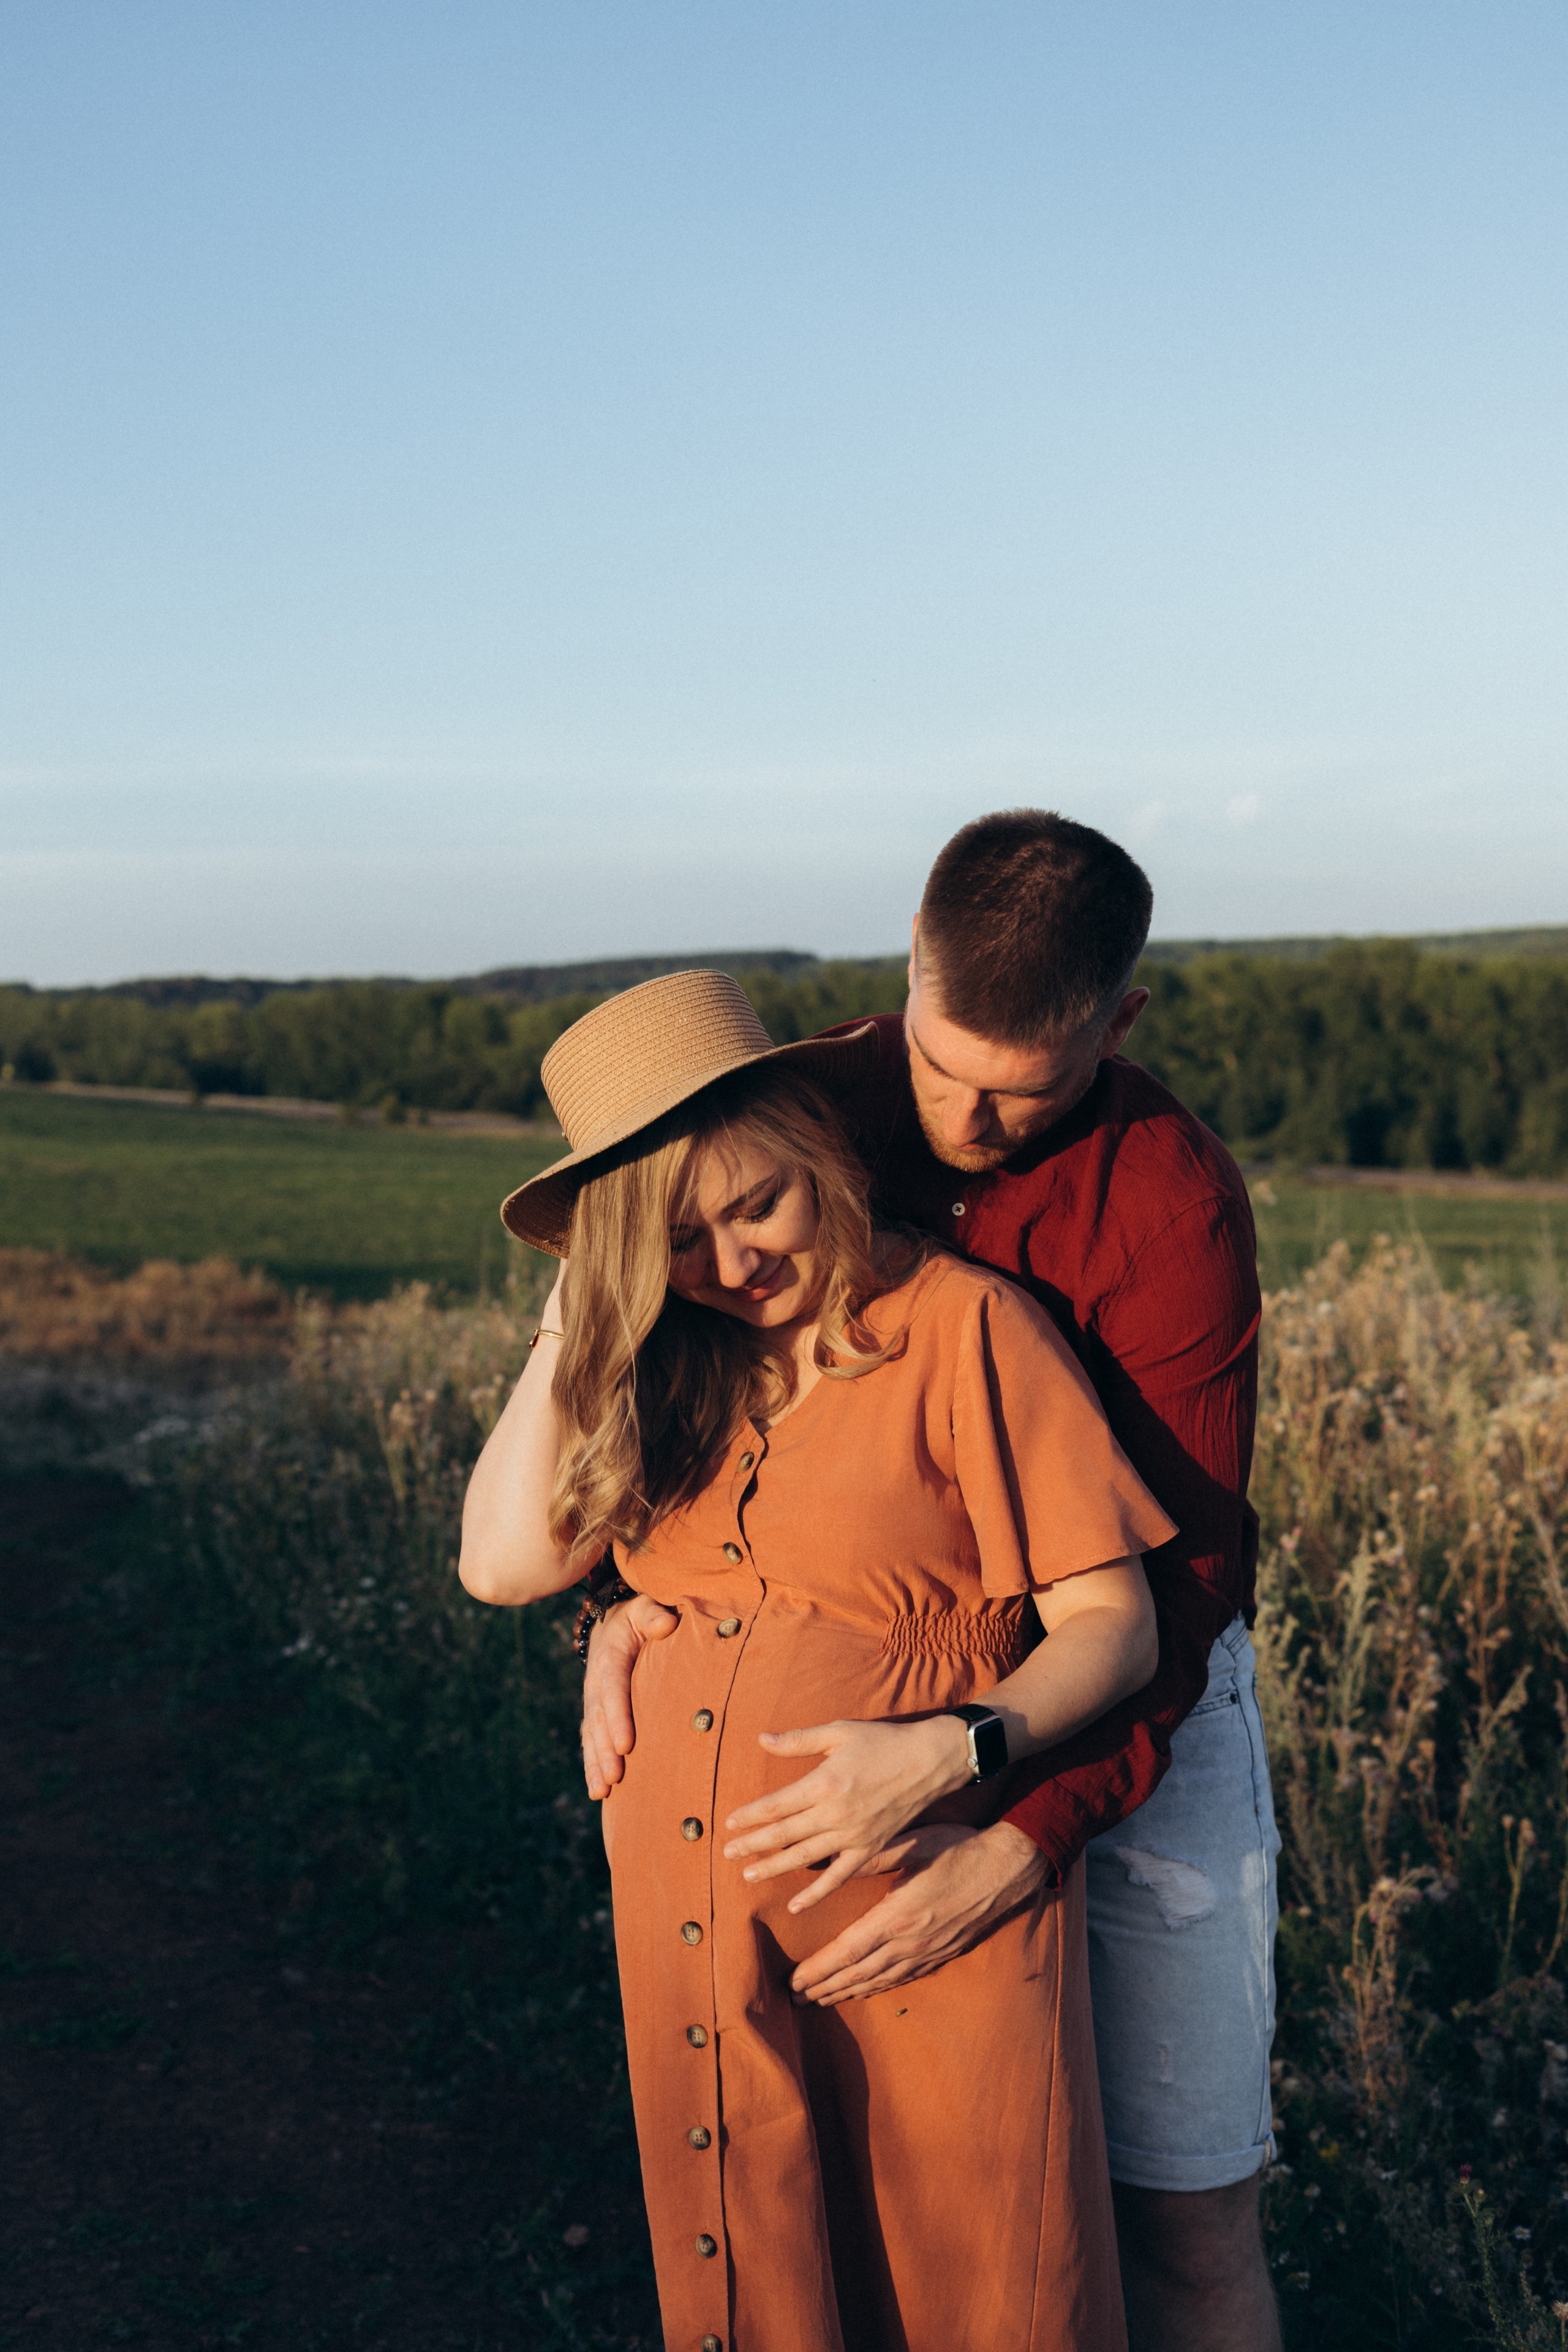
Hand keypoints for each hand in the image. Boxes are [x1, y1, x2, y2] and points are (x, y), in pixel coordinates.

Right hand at [580, 1594, 677, 1799]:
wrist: (610, 1625)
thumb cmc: (637, 1618)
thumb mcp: (644, 1608)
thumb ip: (654, 1614)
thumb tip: (667, 1625)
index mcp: (611, 1659)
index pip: (614, 1690)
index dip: (619, 1718)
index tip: (627, 1745)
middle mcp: (596, 1684)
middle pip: (600, 1721)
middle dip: (605, 1751)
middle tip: (615, 1778)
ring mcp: (593, 1702)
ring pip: (591, 1736)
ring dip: (595, 1764)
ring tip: (601, 1791)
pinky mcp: (596, 1715)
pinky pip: (590, 1742)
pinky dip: (592, 1766)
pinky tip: (597, 1792)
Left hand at [721, 1715, 972, 1912]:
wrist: (929, 1761)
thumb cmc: (882, 1741)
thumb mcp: (839, 1731)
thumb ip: (799, 1740)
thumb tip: (761, 1739)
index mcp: (824, 1783)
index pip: (776, 1805)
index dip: (750, 1816)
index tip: (729, 1824)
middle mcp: (835, 1814)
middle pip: (784, 1834)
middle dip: (753, 1844)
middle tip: (726, 1853)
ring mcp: (853, 1836)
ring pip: (804, 1857)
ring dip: (774, 1867)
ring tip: (749, 1875)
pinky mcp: (870, 1848)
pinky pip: (838, 1877)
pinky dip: (816, 1893)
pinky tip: (795, 1905)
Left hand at [788, 1821, 1046, 2004]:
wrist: (1008, 1869)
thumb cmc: (959, 1849)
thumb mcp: (913, 1844)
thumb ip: (872, 1858)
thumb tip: (832, 1861)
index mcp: (899, 1915)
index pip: (849, 1950)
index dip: (819, 1968)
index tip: (794, 1979)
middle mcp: (911, 1942)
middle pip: (859, 1973)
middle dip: (824, 1986)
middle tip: (795, 1998)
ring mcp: (928, 1952)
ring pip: (879, 1980)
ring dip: (846, 1991)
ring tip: (820, 1999)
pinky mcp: (942, 1954)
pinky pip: (902, 1979)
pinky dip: (877, 1988)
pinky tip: (864, 1990)